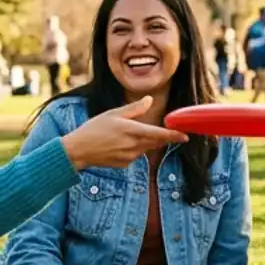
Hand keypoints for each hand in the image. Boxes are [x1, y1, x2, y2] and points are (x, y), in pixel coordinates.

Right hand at [61, 97, 187, 169]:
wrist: (78, 150)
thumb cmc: (94, 129)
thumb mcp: (114, 114)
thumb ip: (134, 109)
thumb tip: (149, 100)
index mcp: (132, 131)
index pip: (159, 134)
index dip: (174, 136)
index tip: (185, 136)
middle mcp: (133, 146)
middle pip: (155, 142)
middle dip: (159, 137)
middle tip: (157, 131)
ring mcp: (129, 157)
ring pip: (145, 148)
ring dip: (143, 142)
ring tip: (123, 135)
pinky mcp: (124, 164)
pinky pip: (134, 155)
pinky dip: (132, 149)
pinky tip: (117, 145)